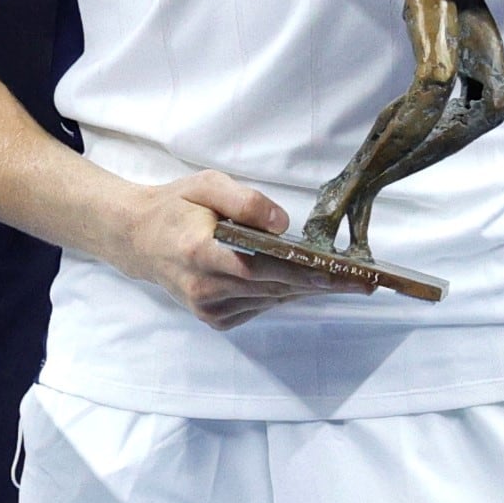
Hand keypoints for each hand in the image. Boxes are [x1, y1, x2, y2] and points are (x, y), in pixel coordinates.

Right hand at [106, 170, 356, 332]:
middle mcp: (205, 287)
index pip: (262, 267)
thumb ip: (244, 200)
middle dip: (323, 284)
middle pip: (276, 288)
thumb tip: (283, 223)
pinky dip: (283, 294)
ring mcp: (209, 308)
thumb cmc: (176, 206)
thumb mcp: (206, 184)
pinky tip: (301, 282)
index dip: (305, 274)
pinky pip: (261, 306)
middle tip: (366, 282)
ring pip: (272, 299)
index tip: (341, 275)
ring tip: (348, 282)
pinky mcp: (214, 318)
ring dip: (308, 290)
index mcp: (200, 252)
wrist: (137, 240)